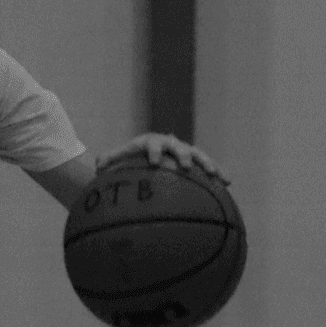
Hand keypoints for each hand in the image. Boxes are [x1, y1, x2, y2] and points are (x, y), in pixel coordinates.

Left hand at [102, 133, 228, 184]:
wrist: (145, 154)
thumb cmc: (127, 159)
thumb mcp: (114, 160)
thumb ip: (106, 160)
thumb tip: (98, 164)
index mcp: (150, 142)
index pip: (152, 144)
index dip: (153, 152)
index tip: (153, 163)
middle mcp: (169, 144)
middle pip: (178, 147)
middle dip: (182, 155)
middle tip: (185, 166)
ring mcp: (183, 151)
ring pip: (197, 155)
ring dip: (207, 164)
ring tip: (217, 175)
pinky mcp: (194, 162)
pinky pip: (207, 167)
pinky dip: (217, 174)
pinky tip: (227, 185)